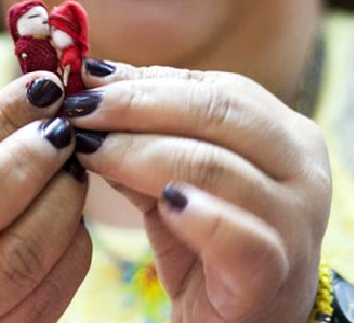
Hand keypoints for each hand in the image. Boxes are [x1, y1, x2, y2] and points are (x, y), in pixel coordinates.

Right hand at [0, 73, 90, 322]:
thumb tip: (41, 88)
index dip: (5, 127)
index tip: (45, 91)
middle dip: (37, 166)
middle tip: (64, 132)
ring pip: (26, 262)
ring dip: (63, 205)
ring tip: (68, 172)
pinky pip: (50, 297)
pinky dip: (71, 248)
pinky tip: (63, 220)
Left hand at [68, 60, 329, 322]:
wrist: (234, 322)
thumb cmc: (201, 241)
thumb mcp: (168, 177)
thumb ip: (139, 135)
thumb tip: (89, 86)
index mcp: (281, 134)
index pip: (213, 86)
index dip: (143, 80)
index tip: (83, 79)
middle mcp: (300, 169)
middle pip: (216, 112)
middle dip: (135, 106)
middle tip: (77, 110)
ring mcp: (294, 222)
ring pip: (216, 167)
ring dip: (139, 152)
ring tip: (87, 150)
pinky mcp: (272, 275)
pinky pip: (238, 236)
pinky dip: (197, 215)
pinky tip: (160, 202)